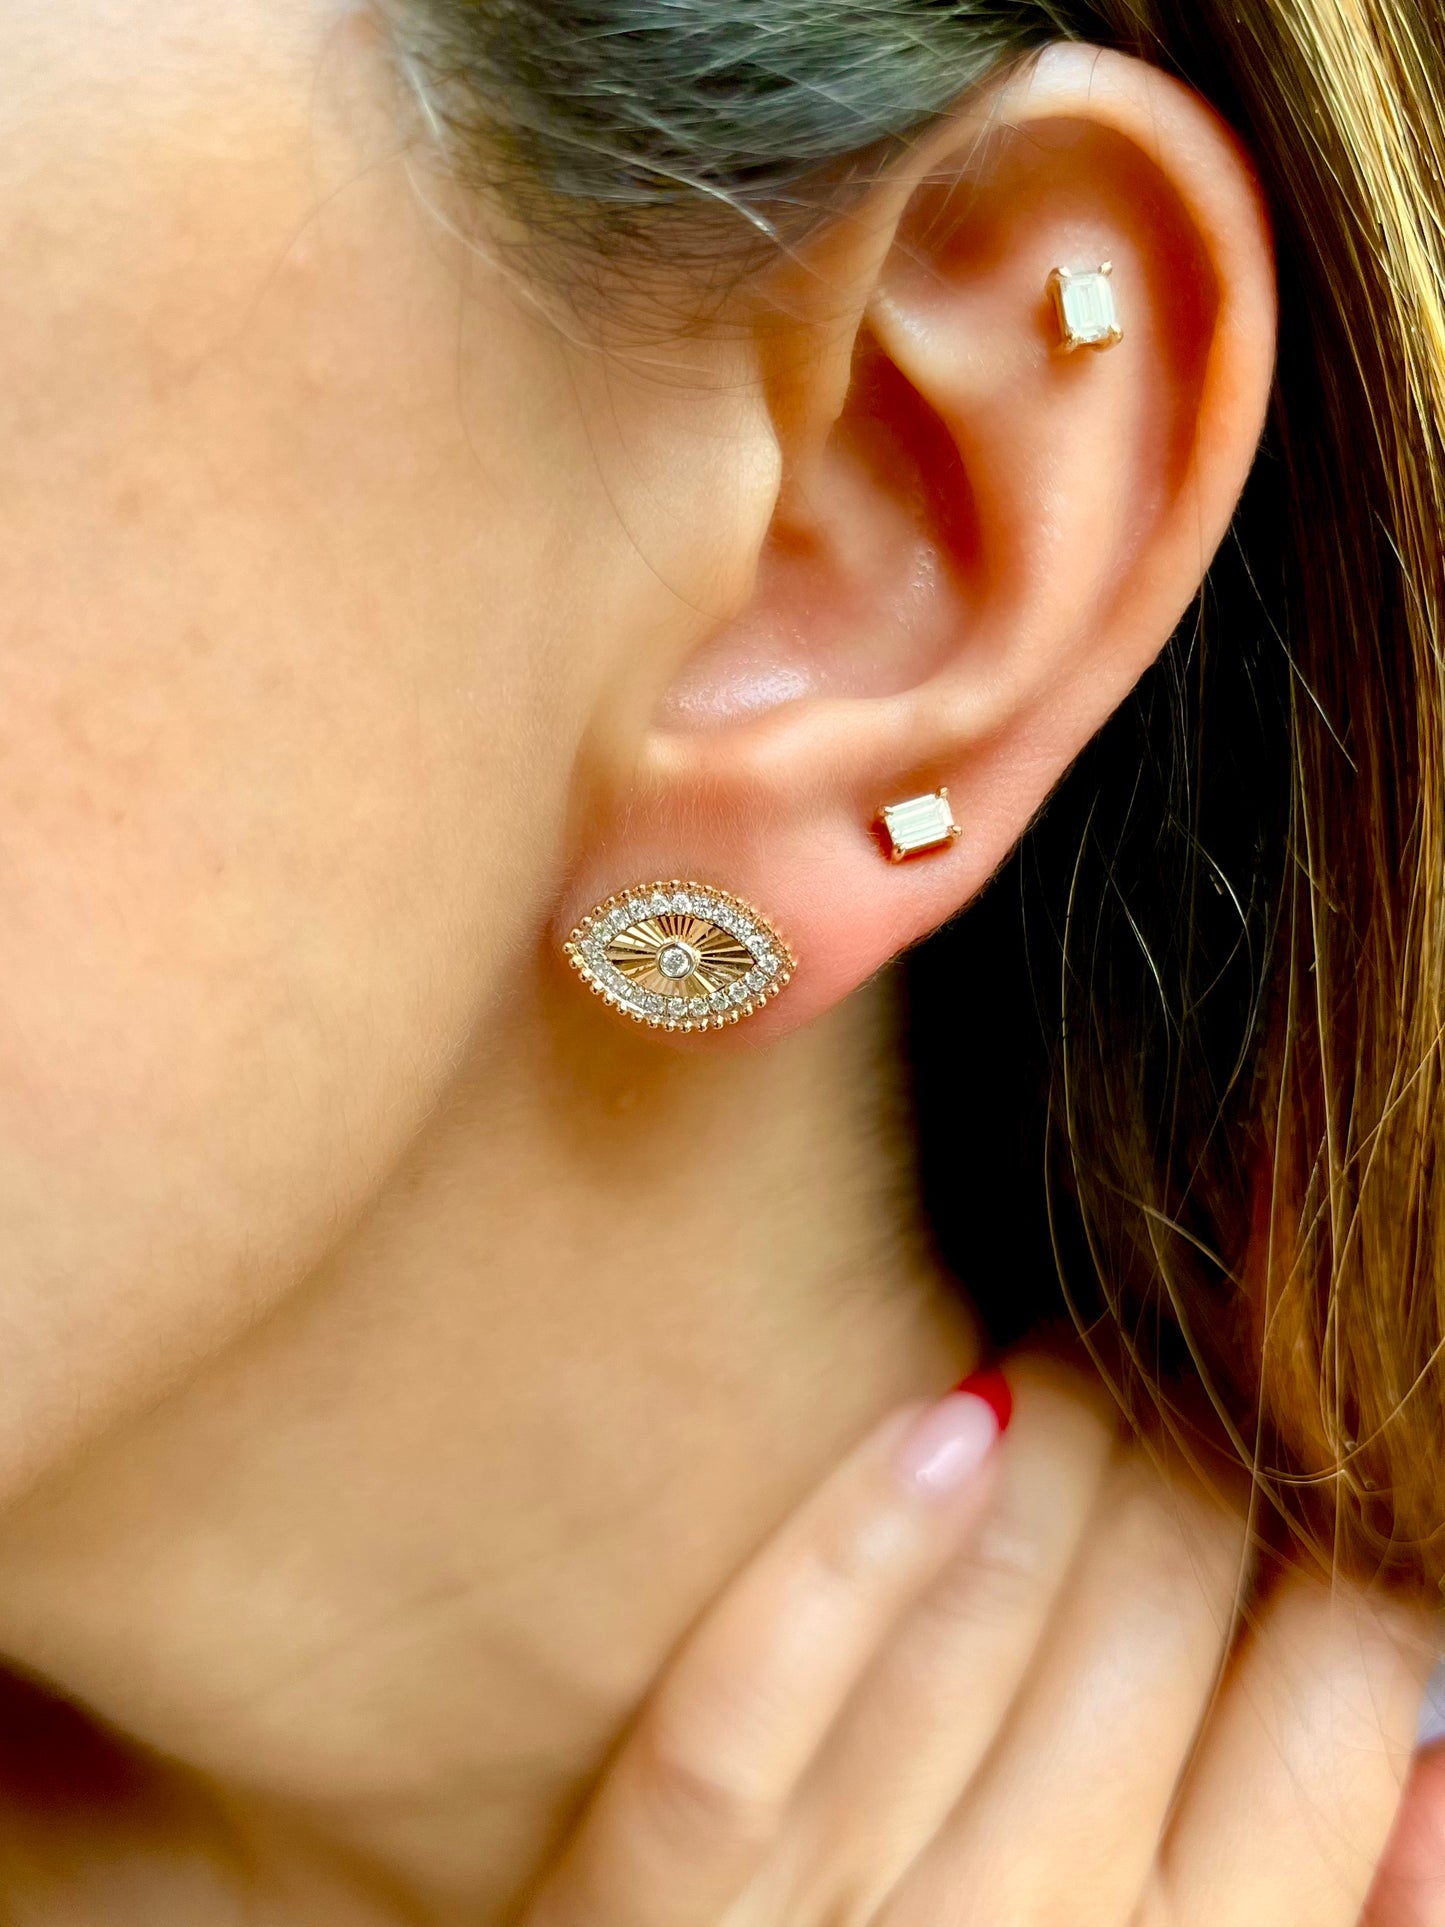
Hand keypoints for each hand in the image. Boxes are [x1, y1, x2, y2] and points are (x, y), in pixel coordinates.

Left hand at [521, 1359, 1433, 1926]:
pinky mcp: (654, 1899)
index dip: (1335, 1536)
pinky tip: (939, 1425)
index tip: (1294, 1472)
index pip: (1335, 1686)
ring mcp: (837, 1911)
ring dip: (1052, 1427)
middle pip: (1162, 1594)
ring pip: (985, 1600)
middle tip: (1165, 1388)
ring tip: (1064, 1358)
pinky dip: (850, 1553)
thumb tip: (1432, 1770)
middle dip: (1194, 1444)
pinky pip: (750, 1706)